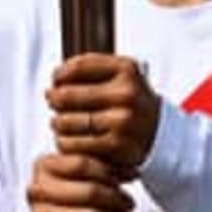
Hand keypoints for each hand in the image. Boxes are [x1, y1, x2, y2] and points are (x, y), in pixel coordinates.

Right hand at [29, 152, 136, 211]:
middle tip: (130, 203)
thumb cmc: (74, 194)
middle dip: (116, 199)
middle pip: (88, 191)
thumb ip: (104, 167)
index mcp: (44, 165)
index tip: (132, 177)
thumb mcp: (85, 173)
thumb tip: (131, 174)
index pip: (82, 164)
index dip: (110, 171)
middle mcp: (37, 189)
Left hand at [47, 54, 161, 168]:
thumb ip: (91, 69)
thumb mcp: (121, 76)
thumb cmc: (129, 102)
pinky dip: (64, 142)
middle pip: (67, 94)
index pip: (79, 66)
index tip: (56, 80)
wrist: (158, 134)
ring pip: (66, 121)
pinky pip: (73, 143)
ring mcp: (122, 120)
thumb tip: (56, 78)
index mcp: (127, 70)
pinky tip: (67, 139)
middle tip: (53, 102)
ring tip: (59, 123)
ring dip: (56, 123)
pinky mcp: (115, 145)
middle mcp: (126, 93)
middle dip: (54, 99)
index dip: (60, 73)